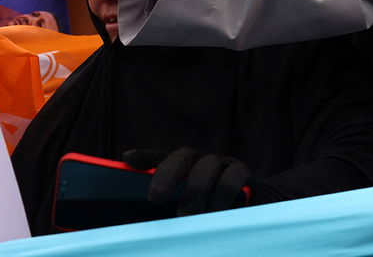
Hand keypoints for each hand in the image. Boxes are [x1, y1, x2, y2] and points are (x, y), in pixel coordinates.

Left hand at [123, 147, 250, 215]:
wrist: (244, 209)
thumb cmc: (203, 208)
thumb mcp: (177, 202)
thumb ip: (159, 189)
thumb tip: (128, 160)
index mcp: (184, 164)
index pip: (164, 156)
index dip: (150, 162)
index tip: (139, 178)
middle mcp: (202, 159)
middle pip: (185, 155)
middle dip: (170, 176)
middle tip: (157, 200)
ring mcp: (223, 164)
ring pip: (209, 165)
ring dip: (197, 191)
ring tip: (190, 216)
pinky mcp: (243, 175)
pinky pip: (233, 178)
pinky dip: (221, 197)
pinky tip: (214, 214)